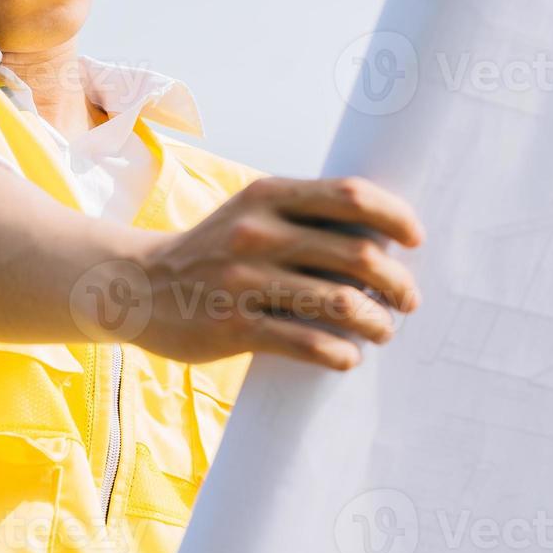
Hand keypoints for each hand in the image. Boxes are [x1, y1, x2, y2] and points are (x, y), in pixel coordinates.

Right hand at [130, 175, 424, 369]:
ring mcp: (243, 280)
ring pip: (341, 304)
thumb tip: (384, 237)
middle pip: (358, 255)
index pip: (351, 196)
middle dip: (396, 283)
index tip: (415, 240)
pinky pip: (309, 345)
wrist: (137, 286)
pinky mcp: (232, 327)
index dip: (395, 217)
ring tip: (382, 330)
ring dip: (376, 322)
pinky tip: (348, 356)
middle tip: (407, 300)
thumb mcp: (252, 213)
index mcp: (268, 195)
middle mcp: (257, 232)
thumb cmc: (216, 250)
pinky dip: (341, 354)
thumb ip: (306, 216)